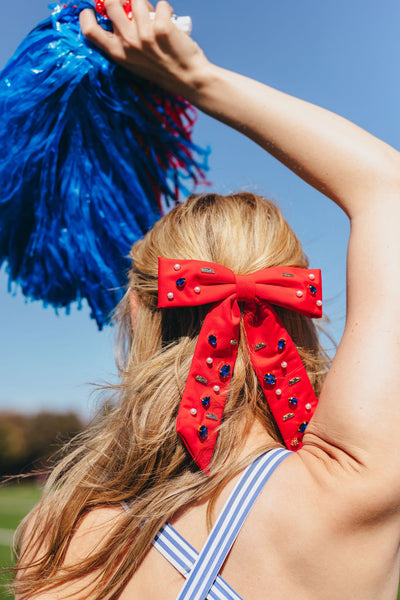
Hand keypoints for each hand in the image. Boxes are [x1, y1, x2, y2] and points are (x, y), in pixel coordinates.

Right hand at [79, 0, 209, 96]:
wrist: (188, 79)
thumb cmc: (160, 68)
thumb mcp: (134, 61)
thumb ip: (123, 39)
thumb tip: (119, 9)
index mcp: (117, 53)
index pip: (89, 30)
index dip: (88, 14)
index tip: (94, 9)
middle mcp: (128, 44)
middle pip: (111, 3)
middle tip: (130, 3)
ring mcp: (145, 36)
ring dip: (146, 4)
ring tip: (155, 16)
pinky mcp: (163, 28)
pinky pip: (161, 5)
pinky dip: (166, 9)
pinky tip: (169, 21)